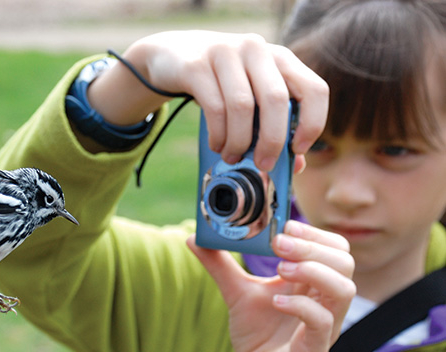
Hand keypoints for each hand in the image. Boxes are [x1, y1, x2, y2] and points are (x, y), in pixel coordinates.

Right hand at [88, 30, 328, 169]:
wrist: (173, 55)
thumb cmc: (222, 83)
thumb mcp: (252, 96)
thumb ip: (274, 125)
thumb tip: (294, 166)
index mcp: (281, 58)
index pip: (314, 89)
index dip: (312, 123)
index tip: (297, 150)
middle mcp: (257, 49)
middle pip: (277, 100)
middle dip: (271, 141)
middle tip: (263, 164)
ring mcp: (225, 53)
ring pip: (242, 107)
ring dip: (239, 141)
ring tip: (233, 156)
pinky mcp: (197, 65)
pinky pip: (214, 108)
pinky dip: (218, 135)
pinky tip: (217, 144)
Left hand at [187, 221, 354, 351]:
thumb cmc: (258, 333)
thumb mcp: (237, 292)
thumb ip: (219, 265)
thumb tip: (193, 238)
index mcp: (312, 282)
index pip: (334, 248)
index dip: (315, 233)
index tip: (285, 226)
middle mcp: (324, 301)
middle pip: (343, 262)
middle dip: (312, 246)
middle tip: (278, 243)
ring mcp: (324, 325)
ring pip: (343, 289)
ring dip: (314, 272)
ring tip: (281, 268)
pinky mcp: (314, 348)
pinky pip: (322, 322)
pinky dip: (301, 307)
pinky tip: (275, 302)